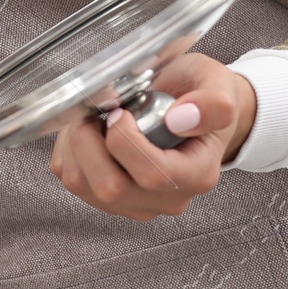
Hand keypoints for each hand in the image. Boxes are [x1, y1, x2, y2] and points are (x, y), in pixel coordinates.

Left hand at [47, 53, 256, 221]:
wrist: (189, 108)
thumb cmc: (200, 96)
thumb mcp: (219, 86)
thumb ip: (214, 104)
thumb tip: (181, 119)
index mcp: (197, 175)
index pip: (154, 174)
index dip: (126, 142)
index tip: (122, 112)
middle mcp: (166, 198)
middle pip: (111, 189)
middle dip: (91, 142)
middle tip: (102, 111)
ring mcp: (134, 202)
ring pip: (83, 185)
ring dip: (76, 143)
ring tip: (95, 117)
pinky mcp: (107, 198)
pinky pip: (71, 177)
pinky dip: (68, 148)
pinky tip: (91, 130)